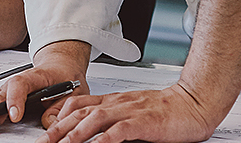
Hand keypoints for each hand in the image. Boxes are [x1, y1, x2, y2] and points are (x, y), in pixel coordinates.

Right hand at [0, 44, 87, 136]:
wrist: (61, 67)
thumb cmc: (66, 77)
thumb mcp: (74, 91)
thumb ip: (61, 107)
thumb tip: (48, 122)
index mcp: (36, 76)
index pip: (20, 84)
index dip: (15, 99)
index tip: (14, 116)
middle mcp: (19, 81)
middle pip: (1, 94)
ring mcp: (10, 88)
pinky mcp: (6, 95)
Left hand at [36, 83, 219, 142]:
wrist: (194, 102)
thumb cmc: (167, 110)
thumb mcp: (133, 111)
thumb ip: (114, 120)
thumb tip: (95, 135)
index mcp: (114, 101)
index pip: (79, 105)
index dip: (59, 118)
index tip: (46, 132)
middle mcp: (118, 104)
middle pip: (81, 113)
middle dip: (59, 129)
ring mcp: (131, 111)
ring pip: (96, 119)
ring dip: (76, 134)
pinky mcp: (145, 122)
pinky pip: (122, 129)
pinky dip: (107, 138)